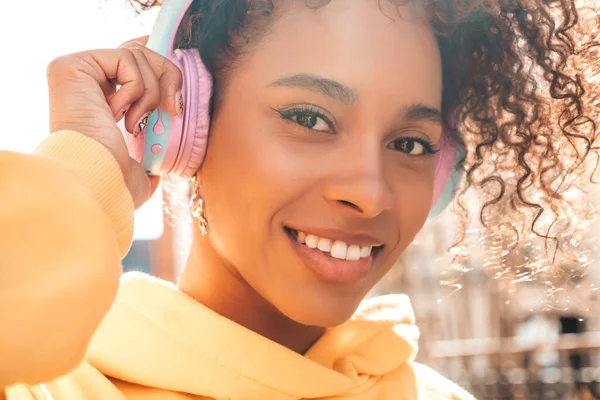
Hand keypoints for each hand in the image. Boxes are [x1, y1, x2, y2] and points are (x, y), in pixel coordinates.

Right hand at [46, 36, 182, 207]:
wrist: (98, 179)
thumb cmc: (113, 181)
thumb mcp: (137, 172)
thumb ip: (145, 163)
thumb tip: (153, 174)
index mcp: (96, 100)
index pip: (137, 69)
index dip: (164, 79)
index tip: (175, 108)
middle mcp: (82, 81)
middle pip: (141, 55)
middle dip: (167, 80)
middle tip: (172, 110)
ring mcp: (73, 71)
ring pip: (136, 55)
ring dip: (150, 92)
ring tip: (138, 122)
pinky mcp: (71, 65)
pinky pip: (125, 58)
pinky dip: (135, 87)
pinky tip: (120, 115)